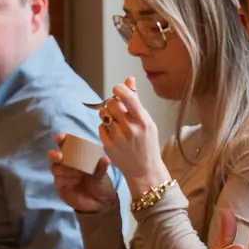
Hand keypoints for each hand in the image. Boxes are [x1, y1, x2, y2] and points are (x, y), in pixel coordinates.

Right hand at [49, 138, 117, 215]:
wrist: (100, 203)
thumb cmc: (100, 183)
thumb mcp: (102, 175)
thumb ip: (101, 167)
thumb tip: (105, 159)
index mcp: (77, 156)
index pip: (67, 144)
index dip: (62, 139)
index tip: (61, 137)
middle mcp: (67, 163)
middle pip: (55, 155)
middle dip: (55, 154)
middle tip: (60, 156)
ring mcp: (63, 175)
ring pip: (55, 167)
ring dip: (62, 168)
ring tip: (76, 173)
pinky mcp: (60, 186)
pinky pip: (58, 180)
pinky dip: (63, 179)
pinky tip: (73, 181)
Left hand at [98, 80, 169, 197]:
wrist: (144, 170)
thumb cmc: (147, 144)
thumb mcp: (147, 121)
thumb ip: (136, 100)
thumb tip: (129, 79)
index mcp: (143, 121)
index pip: (127, 97)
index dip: (119, 89)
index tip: (117, 88)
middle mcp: (130, 129)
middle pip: (111, 103)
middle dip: (112, 102)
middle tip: (117, 108)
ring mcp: (118, 138)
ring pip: (103, 114)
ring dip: (107, 114)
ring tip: (116, 121)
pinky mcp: (108, 145)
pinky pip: (100, 127)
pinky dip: (105, 127)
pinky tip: (114, 134)